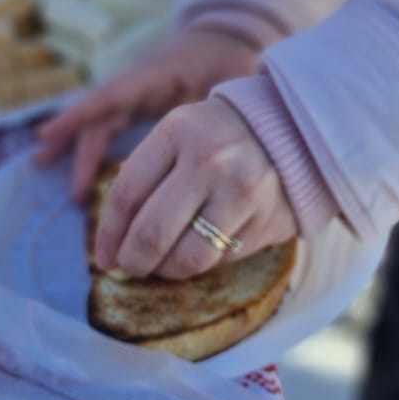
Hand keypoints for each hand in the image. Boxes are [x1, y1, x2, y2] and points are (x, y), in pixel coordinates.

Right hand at [34, 26, 259, 200]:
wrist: (221, 38)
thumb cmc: (226, 58)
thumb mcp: (227, 76)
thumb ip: (216, 99)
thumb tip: (208, 124)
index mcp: (152, 75)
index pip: (108, 95)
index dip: (77, 115)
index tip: (45, 133)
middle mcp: (134, 84)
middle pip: (97, 116)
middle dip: (74, 145)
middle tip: (60, 180)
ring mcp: (132, 94)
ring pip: (96, 122)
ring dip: (71, 144)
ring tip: (40, 162)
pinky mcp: (136, 104)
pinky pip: (106, 125)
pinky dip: (88, 145)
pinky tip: (73, 165)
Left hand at [93, 96, 296, 278]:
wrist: (294, 129)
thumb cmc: (219, 136)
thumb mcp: (179, 134)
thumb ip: (145, 175)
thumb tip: (113, 241)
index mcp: (178, 131)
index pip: (126, 194)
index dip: (108, 234)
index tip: (103, 256)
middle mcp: (210, 161)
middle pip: (152, 234)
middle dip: (133, 262)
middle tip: (129, 268)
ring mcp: (242, 192)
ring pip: (187, 259)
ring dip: (167, 270)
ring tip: (163, 264)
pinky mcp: (267, 220)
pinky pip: (221, 260)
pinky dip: (204, 262)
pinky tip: (203, 247)